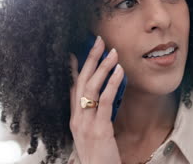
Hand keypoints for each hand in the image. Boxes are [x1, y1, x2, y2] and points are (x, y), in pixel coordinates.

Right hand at [69, 36, 123, 163]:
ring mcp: (86, 124)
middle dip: (90, 59)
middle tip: (98, 41)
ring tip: (112, 52)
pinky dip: (111, 83)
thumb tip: (104, 100)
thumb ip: (95, 117)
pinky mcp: (99, 129)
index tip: (75, 52)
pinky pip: (104, 101)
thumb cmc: (99, 158)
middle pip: (81, 82)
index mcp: (75, 120)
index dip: (74, 69)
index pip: (72, 88)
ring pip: (91, 88)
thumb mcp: (93, 135)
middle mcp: (77, 119)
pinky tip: (119, 71)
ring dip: (102, 67)